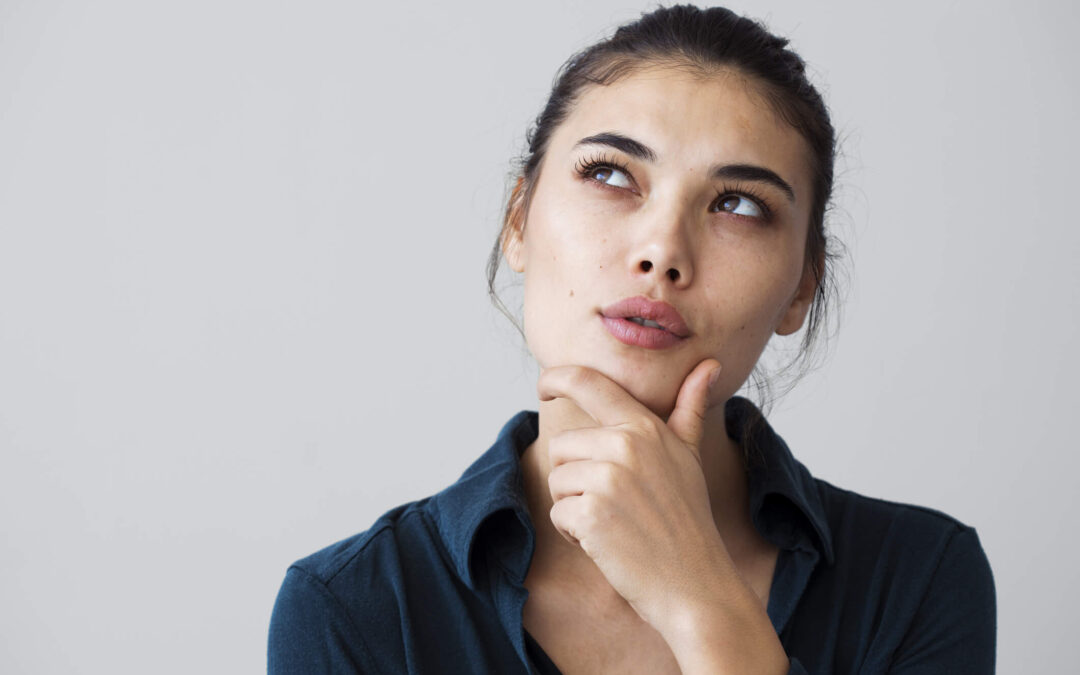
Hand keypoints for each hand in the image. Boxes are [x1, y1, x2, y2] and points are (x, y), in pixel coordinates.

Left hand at [536, 358, 730, 629]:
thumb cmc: (689, 520)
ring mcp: (608, 479)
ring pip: (557, 480)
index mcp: (645, 427)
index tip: (544, 384)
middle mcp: (625, 445)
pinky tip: (607, 543)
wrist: (696, 584)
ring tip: (615, 523)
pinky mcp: (591, 513)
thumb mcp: (690, 457)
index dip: (558, 378)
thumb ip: (688, 409)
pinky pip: (557, 513)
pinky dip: (574, 533)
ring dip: (575, 506)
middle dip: (575, 477)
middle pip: (562, 446)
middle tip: (615, 504)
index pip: (589, 384)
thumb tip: (709, 365)